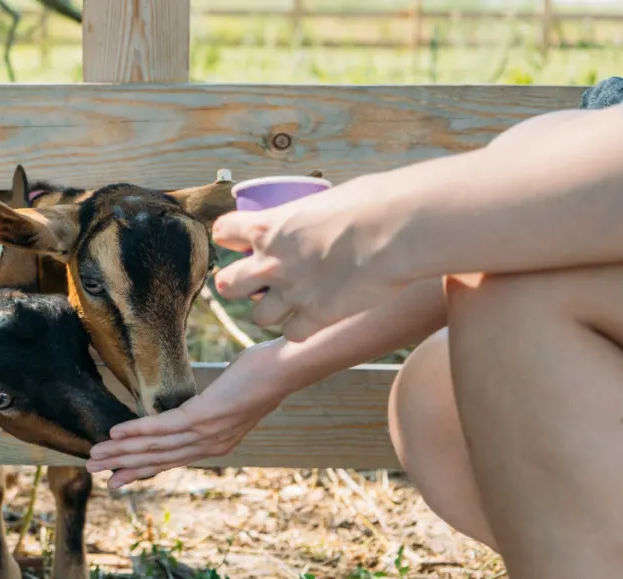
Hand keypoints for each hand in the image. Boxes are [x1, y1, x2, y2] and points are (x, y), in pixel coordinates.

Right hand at [85, 338, 291, 487]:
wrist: (286, 370)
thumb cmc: (262, 375)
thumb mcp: (232, 398)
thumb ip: (212, 407)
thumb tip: (197, 405)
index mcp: (217, 444)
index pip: (172, 460)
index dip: (141, 469)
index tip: (117, 479)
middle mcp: (210, 445)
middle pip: (159, 459)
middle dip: (124, 465)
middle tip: (95, 471)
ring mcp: (207, 432)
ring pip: (157, 447)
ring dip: (122, 452)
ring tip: (96, 455)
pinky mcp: (204, 416)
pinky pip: (163, 426)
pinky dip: (137, 431)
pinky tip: (116, 433)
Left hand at [212, 176, 408, 341]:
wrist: (398, 229)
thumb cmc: (372, 202)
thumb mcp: (326, 200)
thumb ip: (310, 216)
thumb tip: (318, 220)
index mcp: (268, 226)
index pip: (224, 232)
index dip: (230, 238)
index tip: (239, 241)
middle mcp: (271, 262)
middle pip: (227, 285)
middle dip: (236, 284)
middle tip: (254, 282)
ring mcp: (291, 293)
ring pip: (258, 316)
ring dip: (270, 311)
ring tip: (288, 304)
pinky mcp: (316, 317)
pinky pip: (293, 334)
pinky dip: (302, 330)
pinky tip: (314, 320)